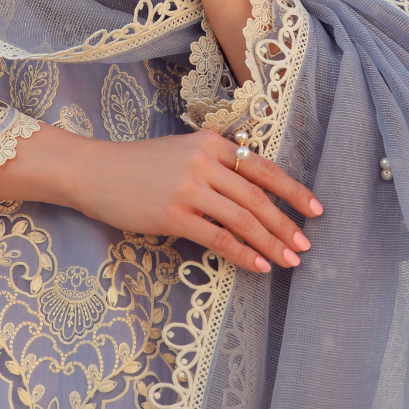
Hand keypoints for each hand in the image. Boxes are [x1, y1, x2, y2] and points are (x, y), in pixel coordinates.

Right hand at [80, 129, 320, 272]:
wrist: (92, 171)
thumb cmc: (137, 165)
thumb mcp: (181, 151)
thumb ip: (215, 165)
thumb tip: (252, 196)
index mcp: (210, 142)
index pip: (263, 168)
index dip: (294, 191)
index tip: (315, 210)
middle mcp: (203, 161)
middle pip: (257, 197)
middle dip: (286, 224)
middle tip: (306, 244)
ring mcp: (188, 188)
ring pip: (243, 219)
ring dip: (271, 243)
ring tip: (290, 260)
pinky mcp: (172, 215)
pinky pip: (218, 237)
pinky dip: (242, 253)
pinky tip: (258, 266)